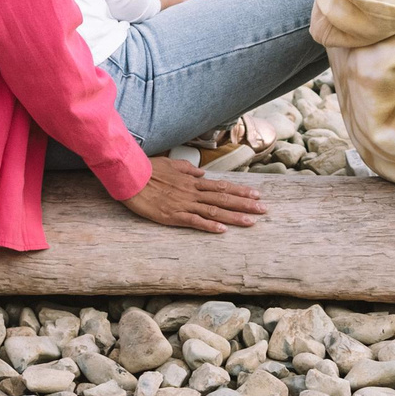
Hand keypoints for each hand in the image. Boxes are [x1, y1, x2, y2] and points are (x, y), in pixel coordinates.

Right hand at [120, 156, 265, 232]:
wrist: (130, 176)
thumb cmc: (149, 169)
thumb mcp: (171, 164)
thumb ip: (188, 169)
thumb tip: (202, 174)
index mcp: (192, 181)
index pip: (222, 187)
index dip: (240, 191)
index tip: (256, 194)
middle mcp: (192, 192)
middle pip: (223, 199)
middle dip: (245, 205)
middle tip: (263, 210)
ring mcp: (184, 204)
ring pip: (214, 211)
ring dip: (233, 217)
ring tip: (251, 222)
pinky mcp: (173, 215)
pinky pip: (194, 221)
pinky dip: (209, 226)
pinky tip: (222, 231)